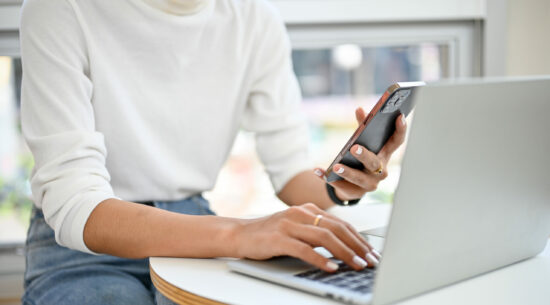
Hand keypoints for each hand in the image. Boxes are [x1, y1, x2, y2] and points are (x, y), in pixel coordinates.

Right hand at [232, 203, 380, 271]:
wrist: (239, 234)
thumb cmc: (270, 235)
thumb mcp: (296, 228)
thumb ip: (316, 232)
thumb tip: (345, 247)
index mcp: (308, 209)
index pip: (341, 223)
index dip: (359, 238)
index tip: (372, 252)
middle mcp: (301, 213)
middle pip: (337, 229)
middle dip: (358, 246)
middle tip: (371, 261)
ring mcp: (289, 224)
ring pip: (324, 237)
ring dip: (345, 252)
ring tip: (357, 265)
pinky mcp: (278, 238)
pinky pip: (303, 249)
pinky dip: (320, 259)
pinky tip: (331, 268)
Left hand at [314, 107, 406, 200]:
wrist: (353, 184)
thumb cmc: (361, 158)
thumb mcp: (363, 141)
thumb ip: (362, 126)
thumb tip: (359, 109)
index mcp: (385, 154)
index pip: (397, 142)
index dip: (400, 130)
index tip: (399, 117)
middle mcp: (381, 171)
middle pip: (375, 163)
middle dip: (365, 156)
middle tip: (354, 148)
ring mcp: (370, 183)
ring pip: (359, 178)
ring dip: (347, 172)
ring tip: (336, 166)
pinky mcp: (355, 192)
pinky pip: (340, 185)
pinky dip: (328, 178)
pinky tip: (317, 171)